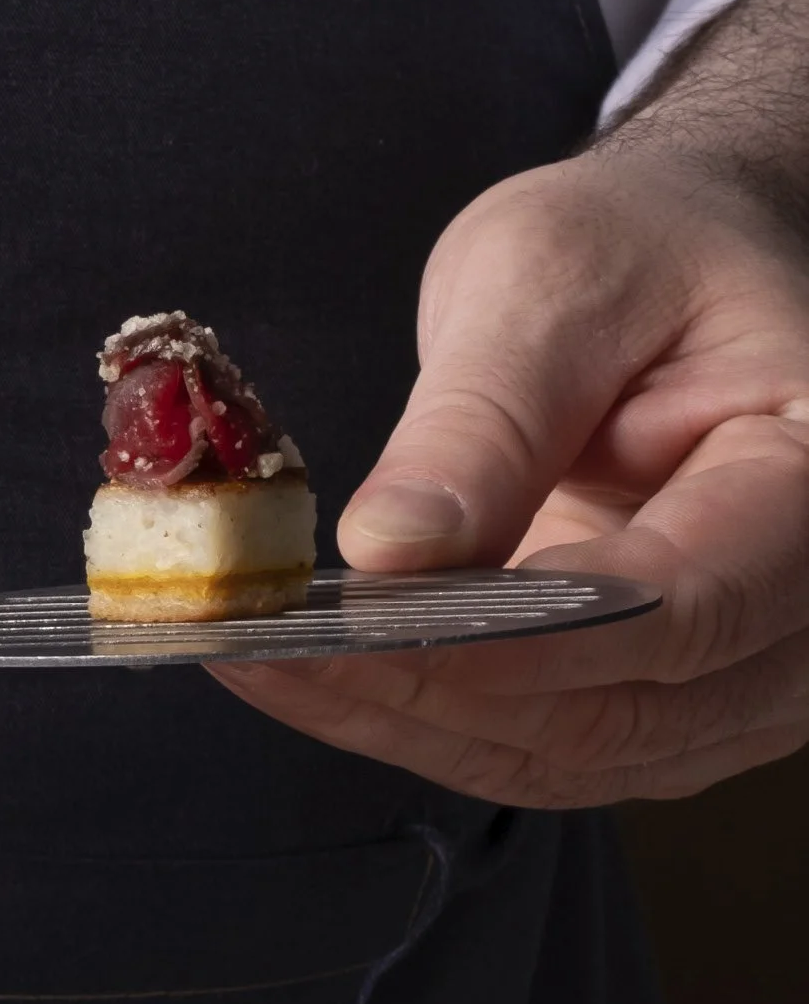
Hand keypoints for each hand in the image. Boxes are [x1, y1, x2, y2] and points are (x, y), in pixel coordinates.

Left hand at [218, 0, 808, 808]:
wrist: (686, 266)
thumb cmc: (637, 247)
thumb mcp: (548, 276)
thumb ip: (483, 418)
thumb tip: (391, 555)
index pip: (679, 605)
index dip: (505, 638)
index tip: (349, 624)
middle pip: (621, 708)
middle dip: (423, 690)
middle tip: (252, 641)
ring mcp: (751, 672)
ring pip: (579, 756)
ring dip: (405, 721)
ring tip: (253, 651)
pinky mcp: (670, 696)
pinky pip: (550, 743)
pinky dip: (423, 717)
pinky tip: (309, 666)